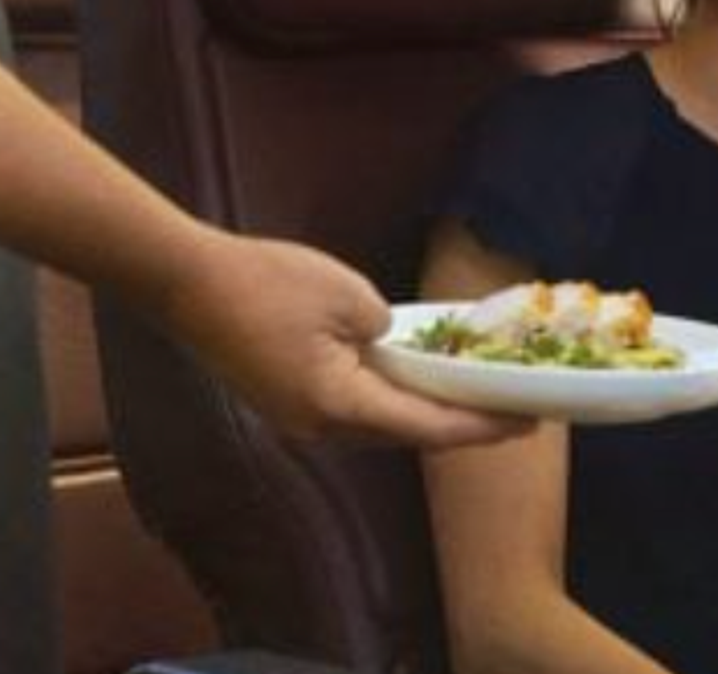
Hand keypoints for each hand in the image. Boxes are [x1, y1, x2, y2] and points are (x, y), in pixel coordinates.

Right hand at [158, 231, 532, 450]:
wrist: (190, 282)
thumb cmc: (269, 283)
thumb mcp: (351, 296)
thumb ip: (388, 333)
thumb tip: (393, 348)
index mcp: (339, 407)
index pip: (428, 426)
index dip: (481, 426)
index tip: (526, 424)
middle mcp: (320, 429)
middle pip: (405, 435)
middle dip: (461, 425)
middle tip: (512, 412)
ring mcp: (299, 420)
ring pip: (379, 426)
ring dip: (425, 414)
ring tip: (474, 399)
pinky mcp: (288, 403)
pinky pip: (353, 409)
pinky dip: (391, 400)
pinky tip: (416, 381)